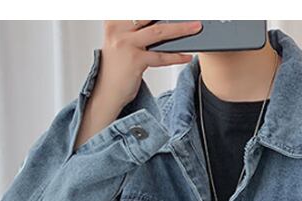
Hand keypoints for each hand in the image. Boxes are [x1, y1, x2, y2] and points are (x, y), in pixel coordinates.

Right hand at [75, 20, 201, 149]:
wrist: (106, 92)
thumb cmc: (117, 67)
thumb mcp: (122, 41)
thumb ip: (136, 29)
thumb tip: (163, 21)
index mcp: (114, 20)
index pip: (138, 8)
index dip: (156, 7)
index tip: (175, 7)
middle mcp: (118, 29)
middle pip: (150, 14)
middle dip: (172, 12)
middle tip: (189, 11)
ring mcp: (126, 44)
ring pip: (158, 32)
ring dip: (180, 29)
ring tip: (195, 27)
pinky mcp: (134, 60)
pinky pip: (160, 56)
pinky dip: (176, 56)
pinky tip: (186, 56)